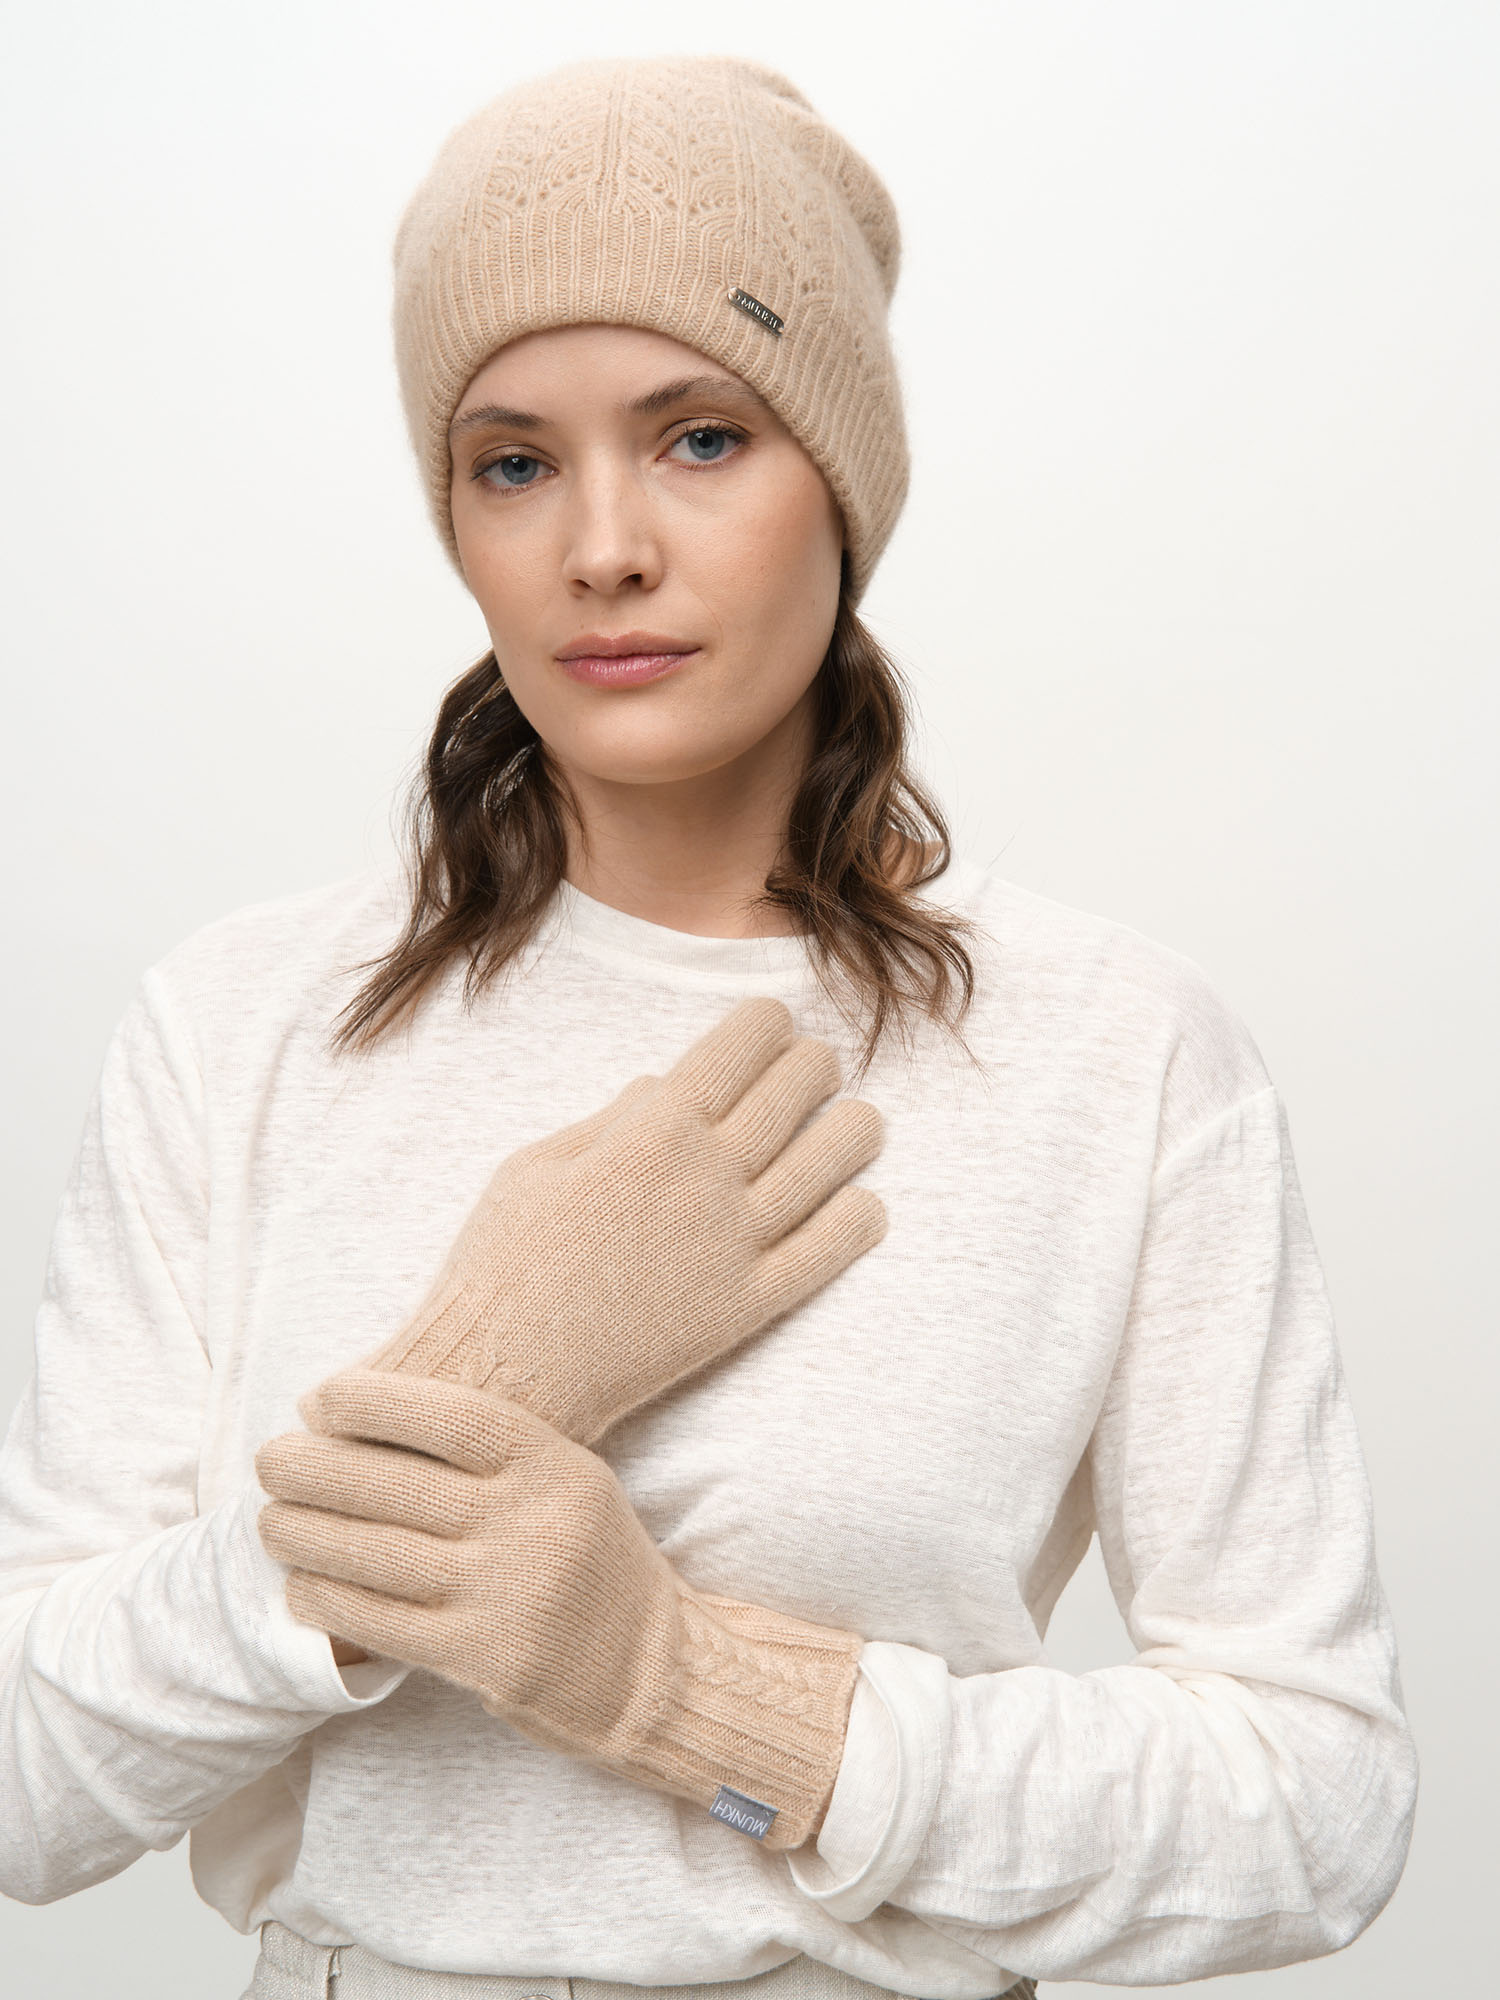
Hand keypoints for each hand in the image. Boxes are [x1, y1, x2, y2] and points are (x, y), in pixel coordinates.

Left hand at [258, 1369, 862, 1851]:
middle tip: (269, 1460)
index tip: (320, 1399)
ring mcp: (508, 1594)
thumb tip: (367, 1426)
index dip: (375, 1402)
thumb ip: (491, 1459)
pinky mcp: (485, 1659)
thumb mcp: (568, 1484)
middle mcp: (532, 1524)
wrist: (652, 1671)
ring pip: (376, 1553)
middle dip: (315, 1468)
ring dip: (305, 1535)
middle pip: (397, 1484)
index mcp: (555, 1467)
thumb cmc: (591, 1562)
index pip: (451, 1417)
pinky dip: (329, 1602)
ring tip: (270, 1521)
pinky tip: (301, 1587)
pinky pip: (382, 1622)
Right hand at [351, 994, 886, 1444]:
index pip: (736, 1051)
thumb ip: (608, 1121)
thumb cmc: (503, 1264)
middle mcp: (704, 1178)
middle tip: (819, 1063)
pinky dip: (856, 1221)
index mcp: (650, 1133)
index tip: (774, 1021)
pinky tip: (866, 1202)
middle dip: (815, 1066)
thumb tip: (660, 1088)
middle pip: (791, 1096)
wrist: (505, 1376)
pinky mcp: (746, 1307)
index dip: (766, 1024)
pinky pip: (824, 1254)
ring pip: (826, 1165)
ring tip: (862, 1119)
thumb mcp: (535, 1166)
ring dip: (854, 1131)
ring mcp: (733, 1244)